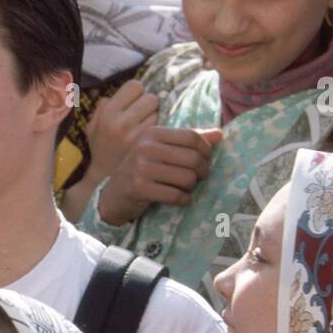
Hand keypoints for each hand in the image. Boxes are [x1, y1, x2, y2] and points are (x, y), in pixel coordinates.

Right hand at [82, 82, 159, 181]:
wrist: (104, 183)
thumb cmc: (101, 151)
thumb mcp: (93, 127)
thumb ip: (102, 108)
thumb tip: (116, 94)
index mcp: (107, 112)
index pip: (135, 86)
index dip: (138, 94)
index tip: (138, 105)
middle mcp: (120, 122)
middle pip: (151, 98)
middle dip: (151, 107)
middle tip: (147, 118)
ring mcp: (135, 136)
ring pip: (160, 114)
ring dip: (157, 119)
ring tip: (151, 130)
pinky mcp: (147, 148)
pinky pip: (164, 131)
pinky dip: (162, 134)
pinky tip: (157, 141)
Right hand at [96, 125, 223, 225]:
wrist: (113, 193)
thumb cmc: (143, 169)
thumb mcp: (161, 149)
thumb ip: (188, 140)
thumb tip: (219, 134)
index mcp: (153, 133)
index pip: (192, 137)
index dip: (206, 150)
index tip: (206, 160)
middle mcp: (145, 147)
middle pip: (192, 158)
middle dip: (203, 171)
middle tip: (199, 177)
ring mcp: (141, 168)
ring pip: (187, 178)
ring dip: (192, 187)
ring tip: (186, 188)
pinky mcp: (140, 188)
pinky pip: (175, 195)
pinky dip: (184, 200)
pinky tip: (181, 199)